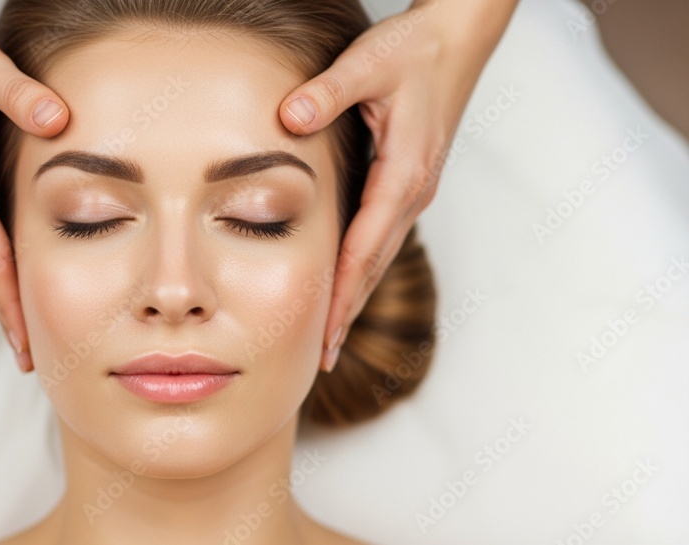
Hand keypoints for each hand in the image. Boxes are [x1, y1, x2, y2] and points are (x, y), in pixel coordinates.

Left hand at [276, 0, 518, 370]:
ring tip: (328, 341)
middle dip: (346, 314)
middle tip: (319, 359)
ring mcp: (412, 193)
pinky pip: (379, 239)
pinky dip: (359, 270)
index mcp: (405, 174)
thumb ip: (327, 92)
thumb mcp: (369, 63)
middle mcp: (412, 193)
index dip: (340, 293)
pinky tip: (341, 287)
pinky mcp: (406, 186)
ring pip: (378, 258)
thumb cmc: (413, 48)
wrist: (456, 38)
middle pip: (374, 267)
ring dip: (353, 299)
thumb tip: (287, 118)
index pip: (366, 247)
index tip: (321, 334)